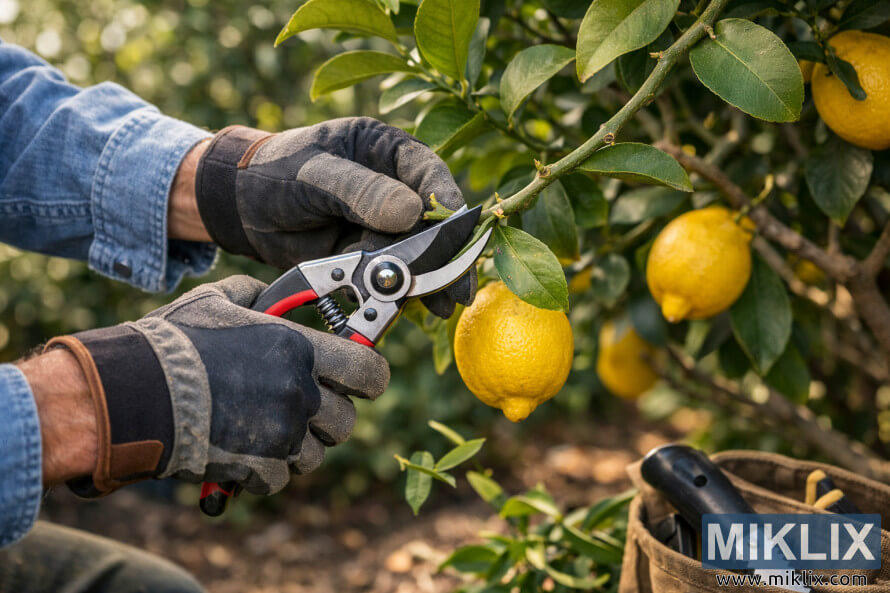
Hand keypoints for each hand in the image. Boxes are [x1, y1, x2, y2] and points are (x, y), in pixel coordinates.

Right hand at [46, 275, 388, 496]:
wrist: (132, 395)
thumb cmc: (173, 344)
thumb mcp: (216, 301)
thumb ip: (256, 294)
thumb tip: (273, 292)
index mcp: (297, 349)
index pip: (370, 373)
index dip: (370, 379)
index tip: (358, 381)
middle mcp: (298, 392)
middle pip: (346, 421)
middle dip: (328, 417)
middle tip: (301, 408)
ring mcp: (281, 434)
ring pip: (317, 454)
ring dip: (298, 446)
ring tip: (265, 429)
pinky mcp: (259, 467)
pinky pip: (282, 478)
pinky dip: (266, 471)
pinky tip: (242, 449)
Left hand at [194, 117, 474, 317]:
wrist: (239, 209)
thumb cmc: (274, 173)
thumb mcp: (314, 175)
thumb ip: (361, 192)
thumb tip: (412, 213)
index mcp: (384, 149)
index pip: (427, 172)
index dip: (446, 201)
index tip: (457, 229)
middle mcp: (392, 185)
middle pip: (431, 220)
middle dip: (444, 254)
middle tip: (457, 284)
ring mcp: (382, 223)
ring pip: (416, 252)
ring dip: (429, 279)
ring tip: (442, 304)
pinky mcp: (369, 253)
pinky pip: (392, 273)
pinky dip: (401, 291)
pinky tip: (412, 307)